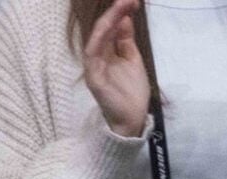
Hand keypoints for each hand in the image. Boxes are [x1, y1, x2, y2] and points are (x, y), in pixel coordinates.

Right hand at [83, 0, 149, 137]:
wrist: (132, 118)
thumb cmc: (131, 91)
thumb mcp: (132, 59)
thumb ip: (126, 40)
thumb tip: (124, 18)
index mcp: (106, 53)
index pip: (110, 28)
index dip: (120, 13)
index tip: (134, 2)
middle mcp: (97, 58)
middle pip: (102, 30)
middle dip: (114, 12)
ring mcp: (93, 67)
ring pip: (96, 39)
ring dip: (107, 21)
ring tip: (120, 6)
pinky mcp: (93, 78)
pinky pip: (92, 55)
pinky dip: (99, 39)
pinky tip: (109, 26)